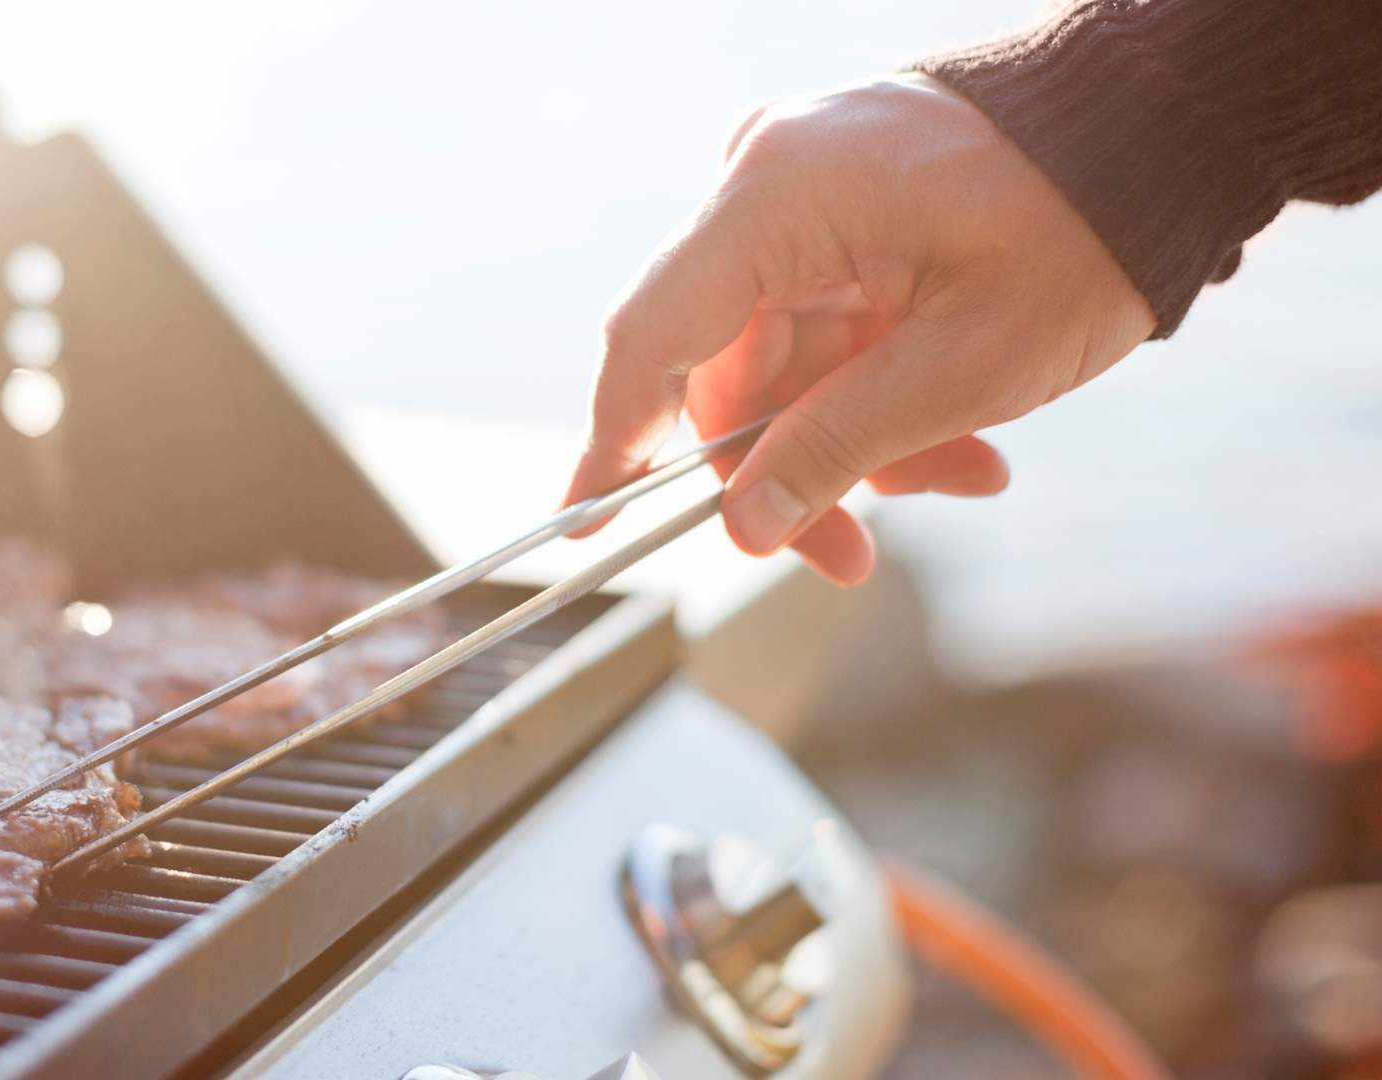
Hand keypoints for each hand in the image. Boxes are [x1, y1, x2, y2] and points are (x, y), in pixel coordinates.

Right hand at [562, 75, 1154, 584]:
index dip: (614, 446)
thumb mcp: (961, 367)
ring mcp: (802, 195)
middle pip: (725, 370)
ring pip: (783, 363)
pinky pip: (825, 329)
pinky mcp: (841, 213)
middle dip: (791, 469)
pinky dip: (879, 391)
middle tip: (848, 558)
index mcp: (776, 198)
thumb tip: (745, 529)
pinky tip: (960, 441)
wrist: (1165, 132)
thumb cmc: (1082, 229)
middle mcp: (767, 185)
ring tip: (962, 477)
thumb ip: (834, 449)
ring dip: (858, 439)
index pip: (652, 340)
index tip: (583, 526)